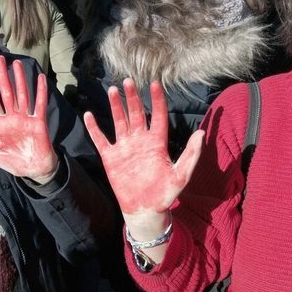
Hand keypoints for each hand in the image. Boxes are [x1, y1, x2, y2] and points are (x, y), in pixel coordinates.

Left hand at [0, 55, 58, 182]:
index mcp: (0, 124)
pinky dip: (41, 92)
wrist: (34, 170)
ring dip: (20, 79)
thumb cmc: (14, 162)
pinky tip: (40, 79)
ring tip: (17, 64)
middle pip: (6, 92)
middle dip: (3, 76)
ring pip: (22, 94)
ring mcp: (26, 118)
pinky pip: (39, 104)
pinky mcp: (39, 122)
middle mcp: (13, 117)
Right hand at [84, 79, 203, 221]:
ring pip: (119, 121)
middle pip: (137, 113)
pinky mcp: (111, 158)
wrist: (145, 210)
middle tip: (129, 81)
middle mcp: (140, 141)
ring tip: (113, 90)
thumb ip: (190, 154)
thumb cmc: (165, 194)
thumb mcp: (181, 175)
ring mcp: (125, 148)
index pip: (158, 116)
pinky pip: (101, 140)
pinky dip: (94, 128)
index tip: (155, 84)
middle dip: (133, 97)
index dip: (157, 100)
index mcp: (157, 143)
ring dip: (116, 106)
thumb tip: (202, 134)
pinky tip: (89, 115)